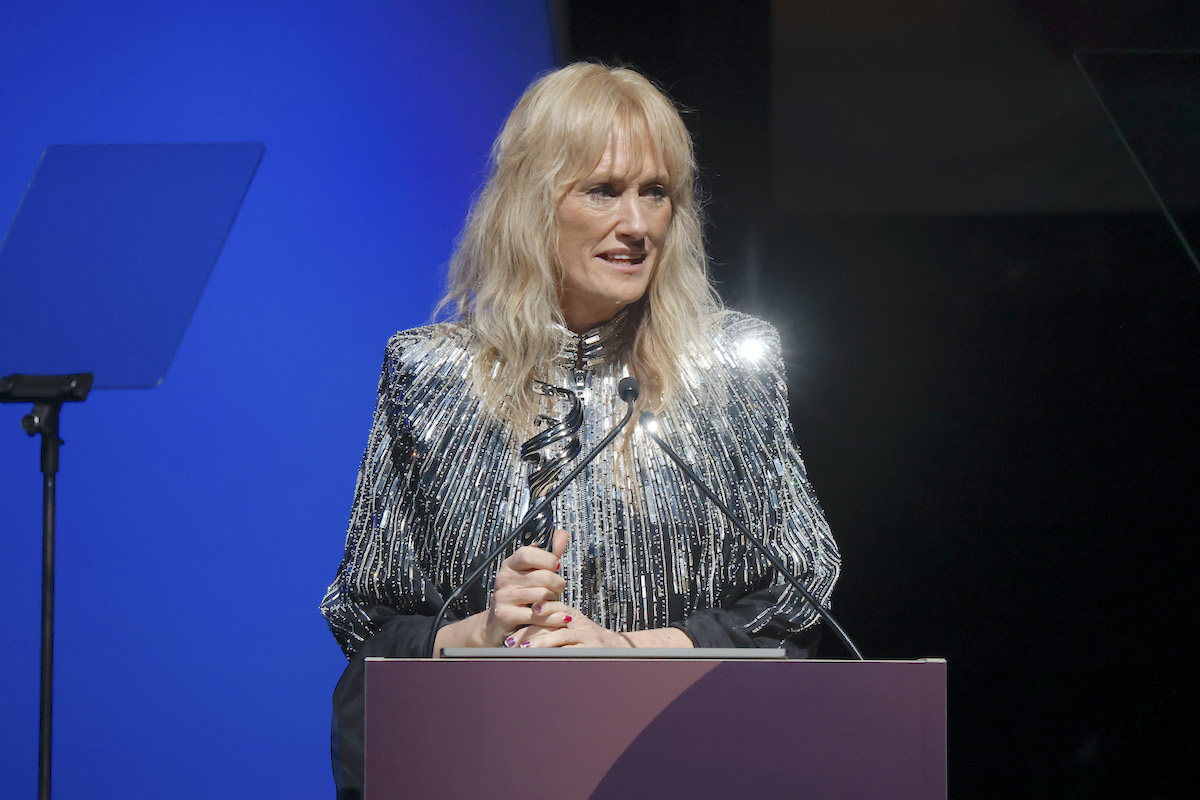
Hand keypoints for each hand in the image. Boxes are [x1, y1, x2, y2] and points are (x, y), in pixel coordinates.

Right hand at [480, 529, 567, 646]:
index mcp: (510, 564)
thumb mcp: (532, 572)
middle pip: (542, 577)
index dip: (547, 559)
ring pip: (543, 596)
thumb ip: (550, 554)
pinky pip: (538, 615)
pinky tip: (561, 617)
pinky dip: (554, 618)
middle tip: (559, 590)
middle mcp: (504, 578)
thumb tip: (562, 533)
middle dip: (558, 584)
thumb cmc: (520, 595)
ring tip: (555, 604)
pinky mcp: (506, 615)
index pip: (528, 553)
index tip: (557, 566)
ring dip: (556, 602)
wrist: (496, 623)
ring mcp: (503, 596)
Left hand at [515, 607, 634, 649]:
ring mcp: (585, 637)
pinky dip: (556, 655)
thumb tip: (521, 633)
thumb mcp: (571, 626)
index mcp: (572, 615)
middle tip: (511, 642)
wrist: (615, 650)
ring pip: (560, 637)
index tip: (527, 612)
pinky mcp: (589, 652)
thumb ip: (551, 623)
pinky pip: (570, 653)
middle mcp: (578, 624)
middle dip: (530, 632)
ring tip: (524, 649)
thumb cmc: (586, 639)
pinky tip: (544, 659)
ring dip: (540, 643)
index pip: (554, 607)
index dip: (541, 608)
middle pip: (552, 623)